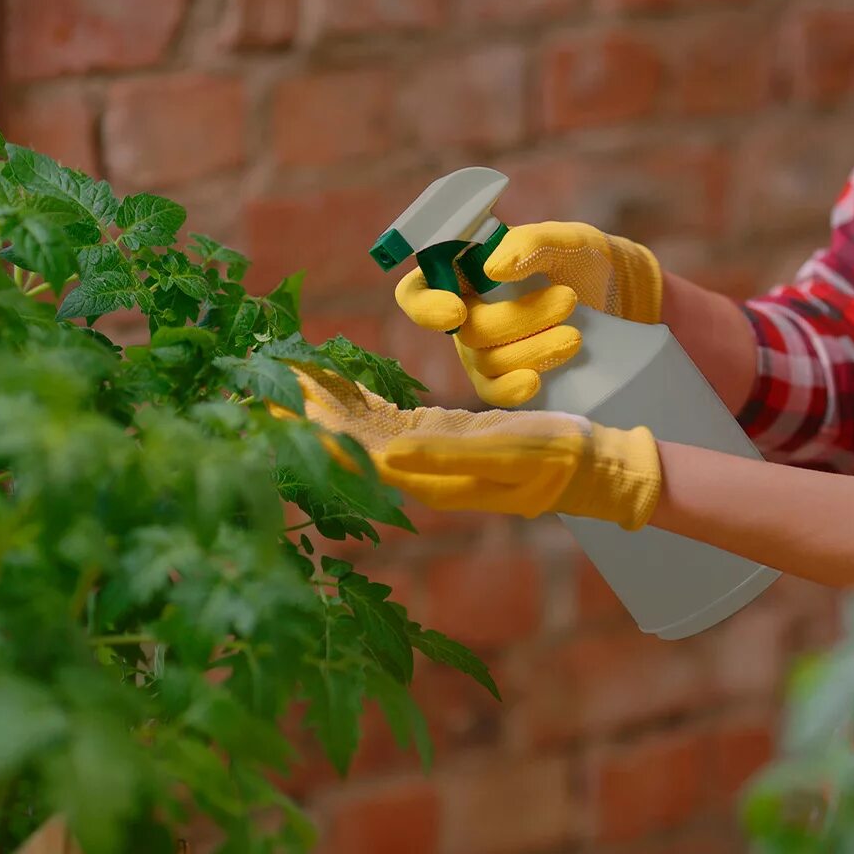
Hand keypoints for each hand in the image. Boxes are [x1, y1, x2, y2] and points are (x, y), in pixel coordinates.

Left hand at [295, 367, 661, 530]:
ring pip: (362, 428)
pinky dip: (360, 400)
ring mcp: (429, 454)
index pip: (353, 452)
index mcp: (427, 473)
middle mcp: (419, 469)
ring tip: (289, 380)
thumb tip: (388, 454)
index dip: (311, 428)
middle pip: (348, 440)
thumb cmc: (555, 460)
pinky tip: (342, 386)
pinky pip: (388, 419)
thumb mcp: (506, 451)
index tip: (274, 403)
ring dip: (326, 405)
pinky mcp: (443, 437)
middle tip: (262, 383)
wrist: (590, 469)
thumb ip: (447, 453)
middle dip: (306, 412)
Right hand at [394, 222, 663, 407]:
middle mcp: (466, 316)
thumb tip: (493, 269)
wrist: (623, 299)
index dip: (426, 307)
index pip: (416, 294)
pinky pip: (497, 393)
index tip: (457, 310)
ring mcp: (485, 352)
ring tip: (578, 335)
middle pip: (468, 330)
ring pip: (489, 361)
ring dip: (534, 349)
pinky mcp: (509, 380)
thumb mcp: (567, 239)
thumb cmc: (584, 260)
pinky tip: (537, 382)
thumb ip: (531, 242)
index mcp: (462, 274)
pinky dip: (514, 389)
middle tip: (568, 299)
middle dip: (518, 319)